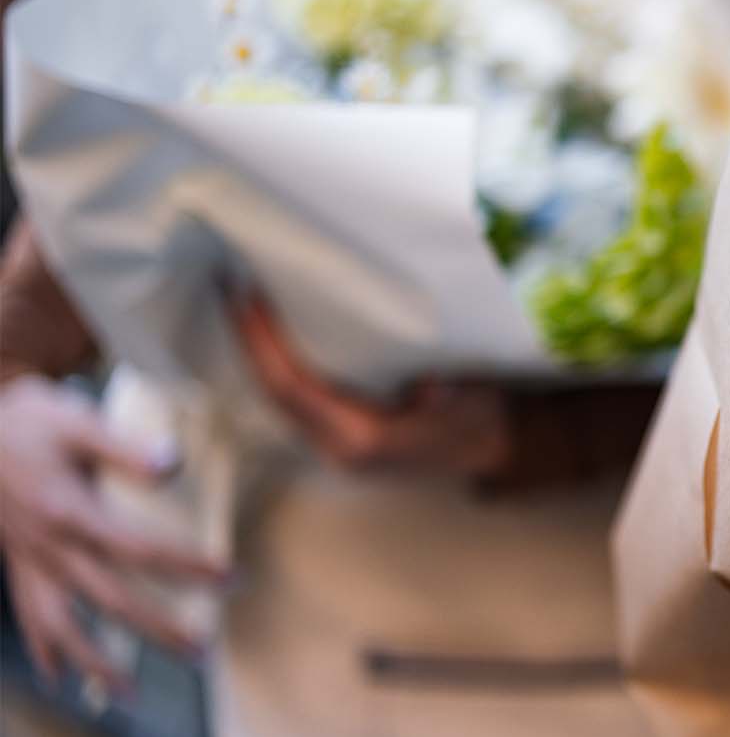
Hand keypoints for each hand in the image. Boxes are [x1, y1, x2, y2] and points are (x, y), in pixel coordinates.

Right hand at [0, 375, 223, 688]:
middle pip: (110, 599)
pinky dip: (44, 648)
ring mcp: (28, 561)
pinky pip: (27, 615)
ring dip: (94, 662)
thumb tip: (173, 464)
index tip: (230, 579)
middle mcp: (49, 548)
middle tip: (203, 651)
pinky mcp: (15, 563)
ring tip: (128, 695)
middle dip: (157, 628)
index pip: (140, 550)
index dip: (187, 566)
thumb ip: (124, 447)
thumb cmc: (25, 420)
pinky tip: (59, 677)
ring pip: (61, 624)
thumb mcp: (74, 420)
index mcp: (69, 513)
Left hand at [229, 291, 509, 477]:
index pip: (292, 388)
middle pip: (272, 393)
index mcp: (363, 439)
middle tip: (232, 286)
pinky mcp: (334, 437)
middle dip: (248, 340)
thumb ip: (446, 390)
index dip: (262, 342)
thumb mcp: (471, 395)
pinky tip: (270, 334)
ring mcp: (333, 448)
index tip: (246, 296)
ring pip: (277, 398)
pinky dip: (277, 363)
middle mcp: (337, 449)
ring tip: (245, 303)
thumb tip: (425, 383)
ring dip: (258, 351)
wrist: (489, 446)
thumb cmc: (480, 416)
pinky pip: (292, 400)